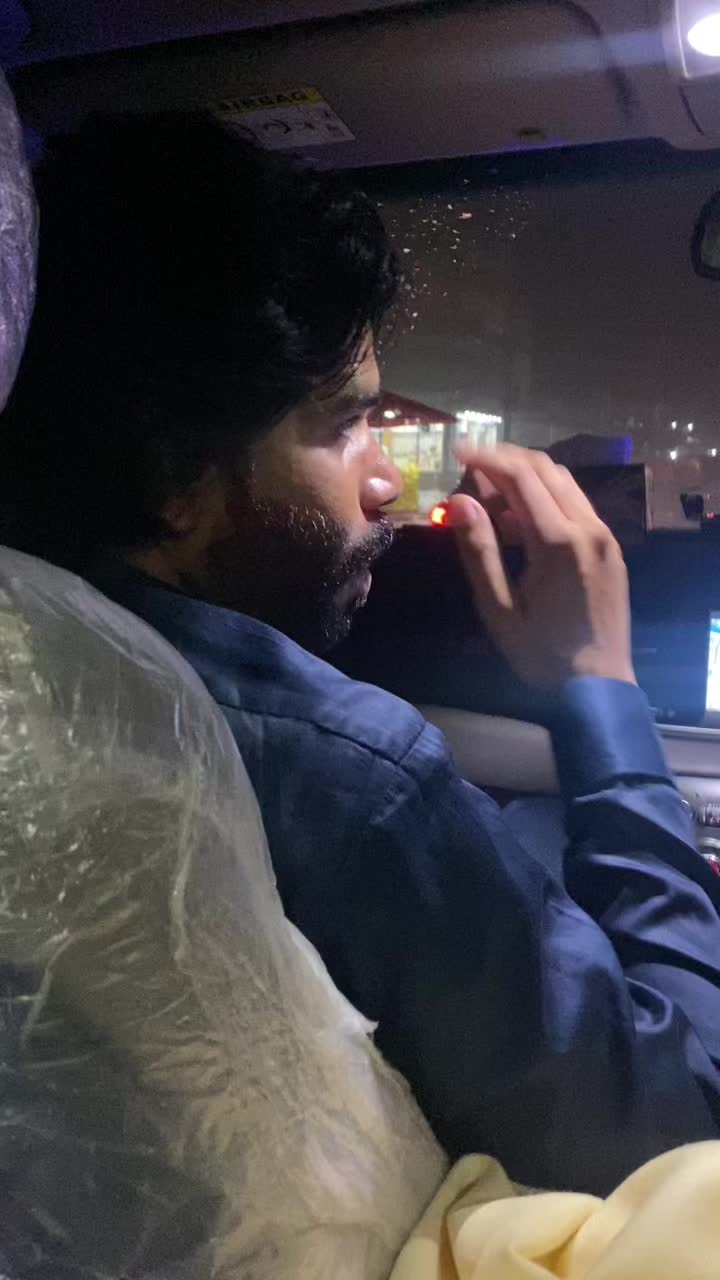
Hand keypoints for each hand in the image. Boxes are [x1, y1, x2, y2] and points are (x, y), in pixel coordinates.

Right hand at [448, 445, 635, 688]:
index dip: (486, 459)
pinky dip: (548, 497)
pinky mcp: (611, 548)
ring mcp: (604, 536)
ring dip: (528, 477)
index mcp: (557, 542)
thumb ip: (479, 551)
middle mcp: (588, 528)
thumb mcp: (498, 609)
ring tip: (491, 497)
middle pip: (545, 469)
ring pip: (565, 483)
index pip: (521, 477)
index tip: (458, 453)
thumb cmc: (540, 655)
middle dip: (506, 460)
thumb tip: (458, 501)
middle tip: (471, 469)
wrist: (597, 688)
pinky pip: (578, 505)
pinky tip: (523, 521)